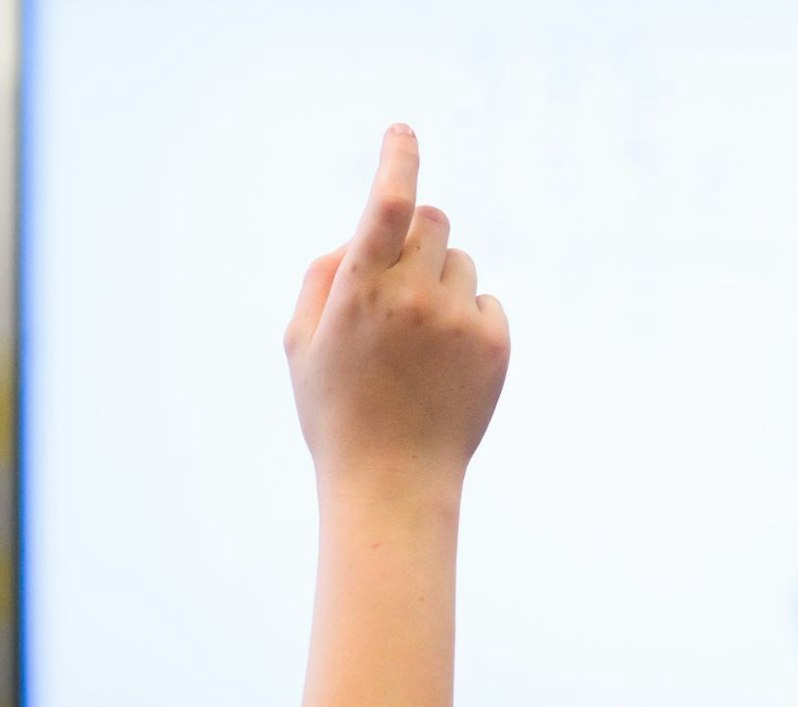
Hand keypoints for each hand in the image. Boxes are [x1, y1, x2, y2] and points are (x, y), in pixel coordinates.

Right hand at [284, 125, 509, 494]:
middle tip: (401, 280)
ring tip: (419, 343)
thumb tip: (355, 235)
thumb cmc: (337, 413)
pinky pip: (486, 300)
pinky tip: (446, 365)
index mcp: (358, 291)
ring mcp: (458, 319)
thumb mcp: (301, 345)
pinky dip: (468, 319)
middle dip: (417, 236)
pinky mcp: (495, 342)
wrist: (393, 484)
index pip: (386, 204)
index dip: (397, 159)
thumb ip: (321, 278)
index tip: (403, 131)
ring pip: (460, 260)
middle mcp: (412, 297)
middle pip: (433, 219)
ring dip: (441, 282)